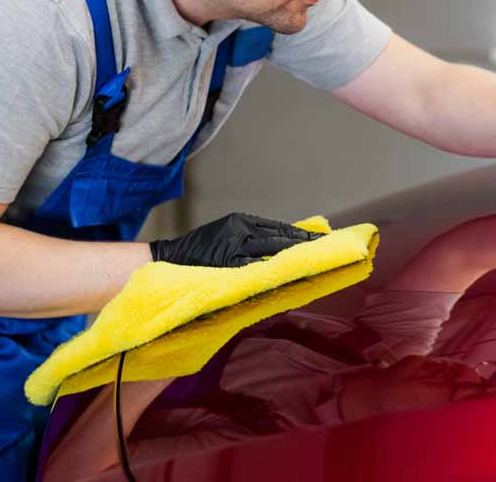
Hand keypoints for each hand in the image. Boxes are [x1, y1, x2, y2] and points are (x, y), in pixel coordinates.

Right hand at [148, 212, 320, 266]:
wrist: (168, 259)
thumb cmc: (200, 248)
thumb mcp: (227, 232)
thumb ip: (253, 236)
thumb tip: (284, 241)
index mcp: (241, 221)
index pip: (279, 227)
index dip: (301, 235)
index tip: (322, 239)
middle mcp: (240, 231)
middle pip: (279, 238)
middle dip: (304, 245)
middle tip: (326, 249)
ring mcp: (233, 248)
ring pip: (271, 253)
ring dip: (293, 258)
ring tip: (314, 262)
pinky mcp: (226, 264)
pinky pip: (254, 269)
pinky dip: (271, 272)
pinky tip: (287, 275)